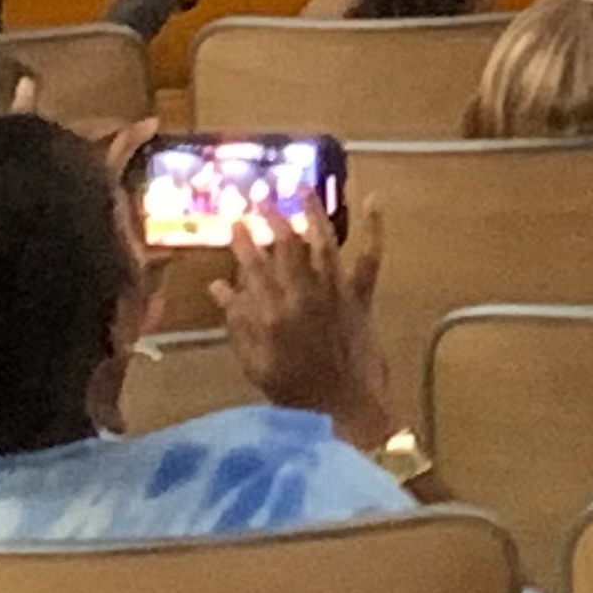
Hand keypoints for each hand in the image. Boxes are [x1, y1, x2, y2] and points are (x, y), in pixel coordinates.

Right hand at [224, 207, 396, 442]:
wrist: (345, 406)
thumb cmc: (294, 391)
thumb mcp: (254, 363)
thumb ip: (237, 324)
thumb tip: (218, 287)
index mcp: (272, 315)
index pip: (252, 267)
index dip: (243, 240)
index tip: (235, 218)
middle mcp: (303, 296)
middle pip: (285, 247)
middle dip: (272, 216)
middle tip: (261, 193)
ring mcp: (336, 292)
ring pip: (322, 242)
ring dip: (313, 211)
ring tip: (302, 185)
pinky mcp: (362, 295)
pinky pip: (370, 257)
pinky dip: (374, 229)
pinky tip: (373, 200)